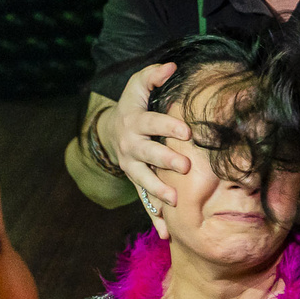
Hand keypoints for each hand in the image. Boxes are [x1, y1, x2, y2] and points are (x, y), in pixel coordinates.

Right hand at [106, 64, 191, 206]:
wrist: (112, 131)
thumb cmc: (135, 105)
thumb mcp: (138, 87)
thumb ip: (153, 75)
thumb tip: (172, 65)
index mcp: (135, 122)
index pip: (151, 123)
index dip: (167, 125)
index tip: (187, 131)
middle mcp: (131, 146)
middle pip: (147, 154)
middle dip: (165, 161)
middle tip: (186, 167)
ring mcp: (133, 167)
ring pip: (143, 181)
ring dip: (158, 191)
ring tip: (175, 202)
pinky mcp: (137, 183)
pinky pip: (144, 202)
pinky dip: (154, 218)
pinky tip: (166, 233)